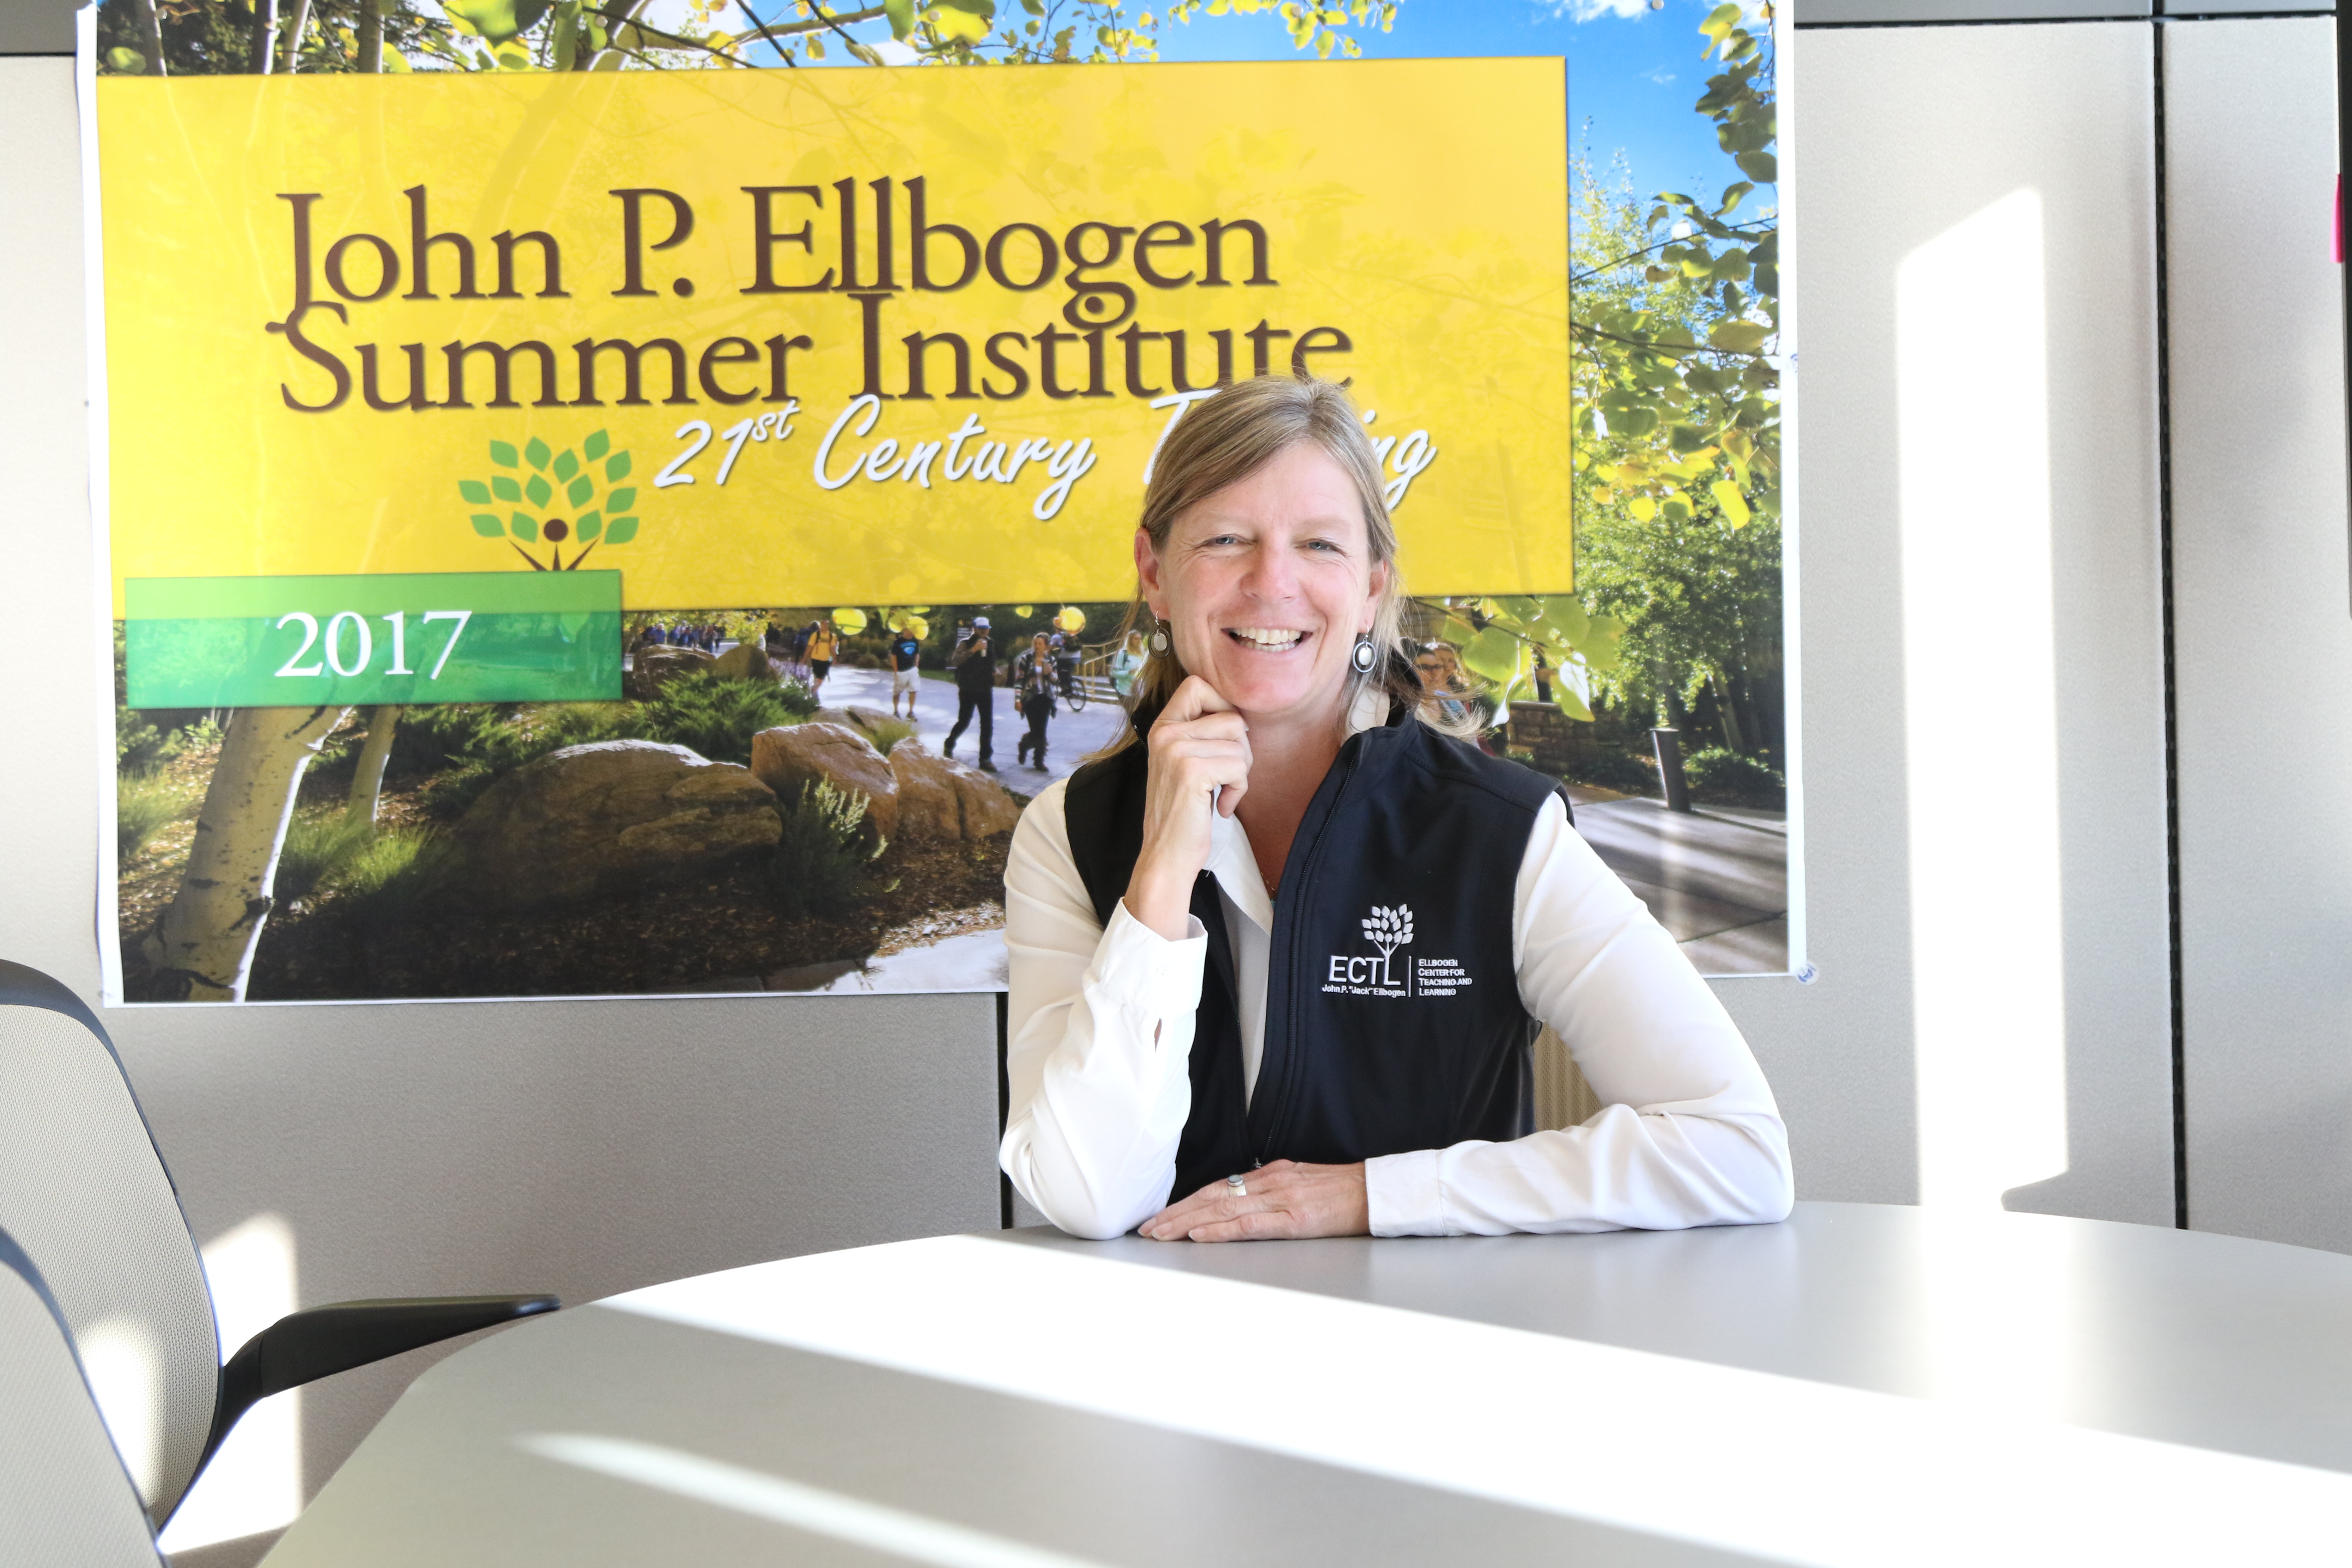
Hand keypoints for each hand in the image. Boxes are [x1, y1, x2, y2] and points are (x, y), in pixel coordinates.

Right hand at [1122, 675, 1249, 939]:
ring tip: (1221, 793)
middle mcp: (1165, 732)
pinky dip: (1239, 790)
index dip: (1223, 705)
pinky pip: (1239, 766)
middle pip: (1232, 717)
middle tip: (1226, 777)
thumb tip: (1241, 714)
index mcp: (1162, 726)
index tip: (1225, 738)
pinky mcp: (1191, 771)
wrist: (1166, 854)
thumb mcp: (1184, 762)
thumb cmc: (1182, 812)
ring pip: (1240, 743)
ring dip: (1241, 773)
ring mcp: (1176, 749)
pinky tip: (1222, 806)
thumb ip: (1201, 734)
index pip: (1198, 685)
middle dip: (1241, 749)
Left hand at [1139, 1160, 1369, 1242]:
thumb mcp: (1302, 1182)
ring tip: (1160, 1234)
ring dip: (1186, 1223)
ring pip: (1222, 1209)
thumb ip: (1272, 1189)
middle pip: (1211, 1197)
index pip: (1218, 1187)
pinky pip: (1250, 1225)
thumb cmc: (1343, 1192)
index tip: (1161, 1216)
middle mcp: (1270, 1182)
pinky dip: (1220, 1230)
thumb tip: (1244, 1197)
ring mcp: (1281, 1199)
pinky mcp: (1295, 1220)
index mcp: (1271, 1174)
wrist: (1377, 1192)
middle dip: (1175, 1213)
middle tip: (1147, 1228)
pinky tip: (1199, 1236)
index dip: (1186, 1202)